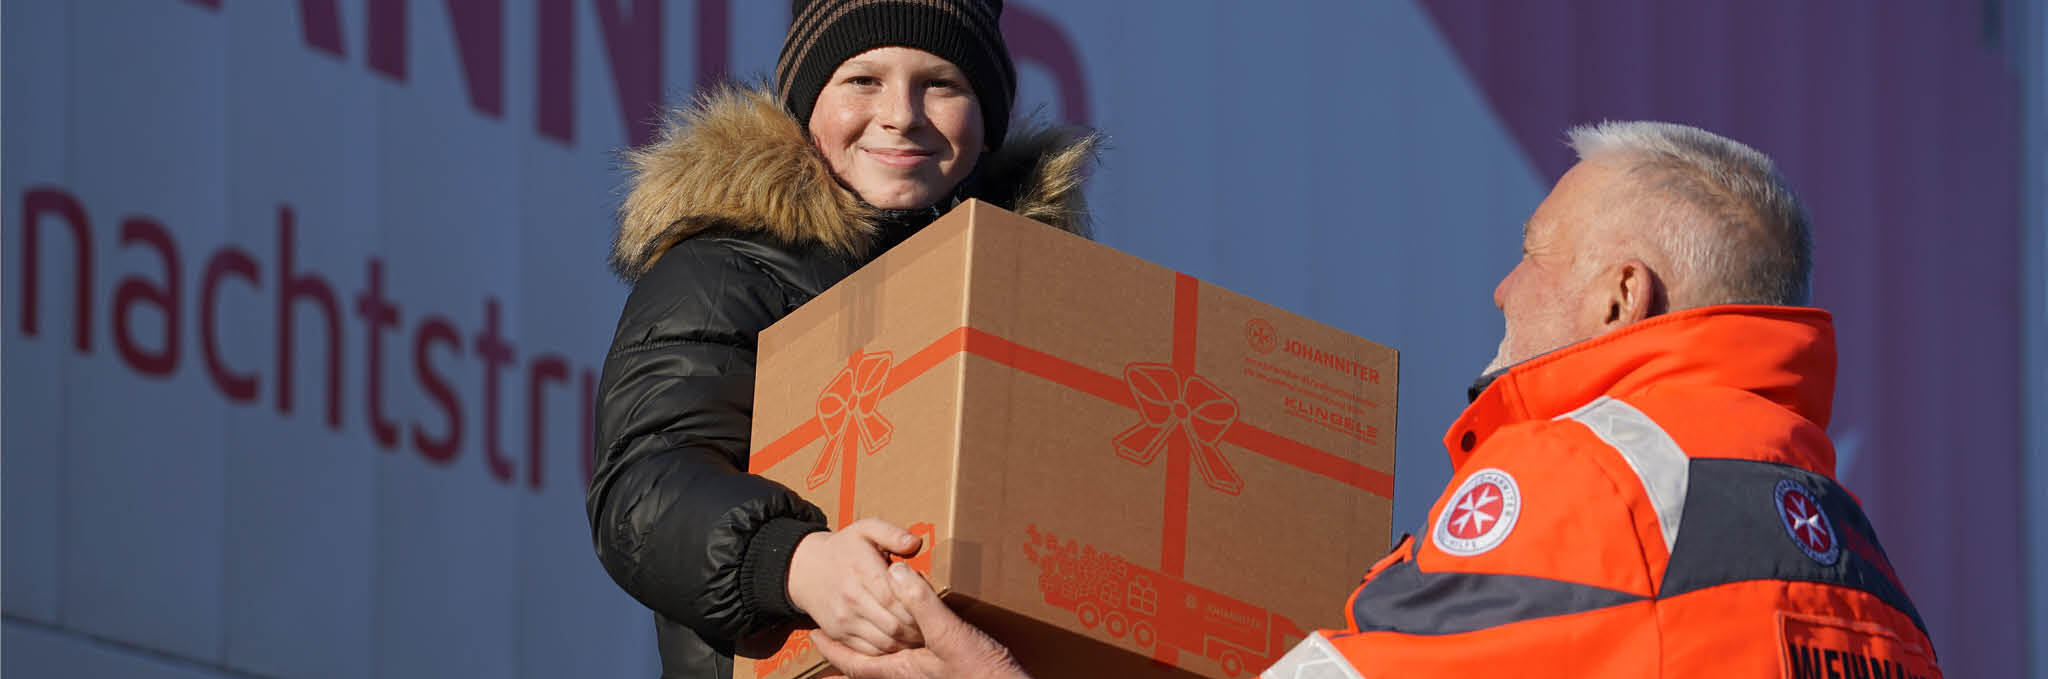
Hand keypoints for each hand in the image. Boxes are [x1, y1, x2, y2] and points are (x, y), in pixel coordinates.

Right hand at [787, 518, 925, 654]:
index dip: (918, 606)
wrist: (805, 568)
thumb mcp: (866, 529)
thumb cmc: (843, 548)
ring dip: (906, 641)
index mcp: (862, 571)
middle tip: (932, 624)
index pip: (897, 598)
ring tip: (921, 634)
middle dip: (917, 627)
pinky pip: (869, 650)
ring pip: (884, 641)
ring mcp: (843, 619)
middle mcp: (851, 599)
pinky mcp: (838, 634)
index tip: (932, 605)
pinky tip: (900, 640)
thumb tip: (915, 543)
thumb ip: (892, 533)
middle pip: (893, 623)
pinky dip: (888, 650)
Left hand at [814, 562, 1031, 678]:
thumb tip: (896, 572)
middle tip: (832, 636)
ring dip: (872, 650)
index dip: (831, 651)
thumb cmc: (982, 673)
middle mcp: (909, 676)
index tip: (812, 637)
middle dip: (847, 653)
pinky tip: (913, 638)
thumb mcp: (950, 635)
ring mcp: (926, 675)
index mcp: (902, 669)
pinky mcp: (945, 671)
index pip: (854, 663)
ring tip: (863, 634)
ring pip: (888, 664)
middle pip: (867, 667)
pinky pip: (911, 660)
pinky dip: (901, 648)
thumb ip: (922, 605)